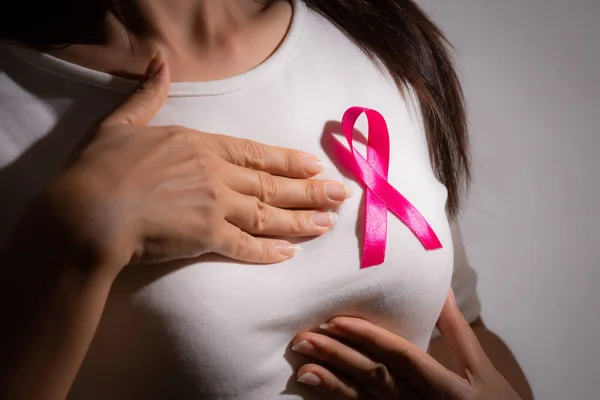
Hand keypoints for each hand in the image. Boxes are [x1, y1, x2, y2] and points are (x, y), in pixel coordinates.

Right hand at [32, 57, 349, 274]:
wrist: (87, 210)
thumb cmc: (101, 167)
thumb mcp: (123, 122)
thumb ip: (148, 94)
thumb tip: (158, 61)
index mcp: (201, 145)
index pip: (256, 153)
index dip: (288, 160)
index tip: (315, 166)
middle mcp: (217, 175)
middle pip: (272, 184)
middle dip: (310, 191)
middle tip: (341, 196)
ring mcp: (215, 207)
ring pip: (268, 214)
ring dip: (300, 220)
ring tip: (328, 224)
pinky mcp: (206, 238)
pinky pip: (244, 247)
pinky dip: (267, 252)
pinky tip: (288, 255)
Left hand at [291, 290, 521, 398]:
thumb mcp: (482, 368)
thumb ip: (458, 329)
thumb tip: (441, 288)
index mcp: (446, 387)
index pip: (399, 357)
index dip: (367, 338)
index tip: (335, 321)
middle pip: (375, 378)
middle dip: (337, 358)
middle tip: (303, 340)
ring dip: (332, 386)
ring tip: (303, 369)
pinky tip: (319, 393)